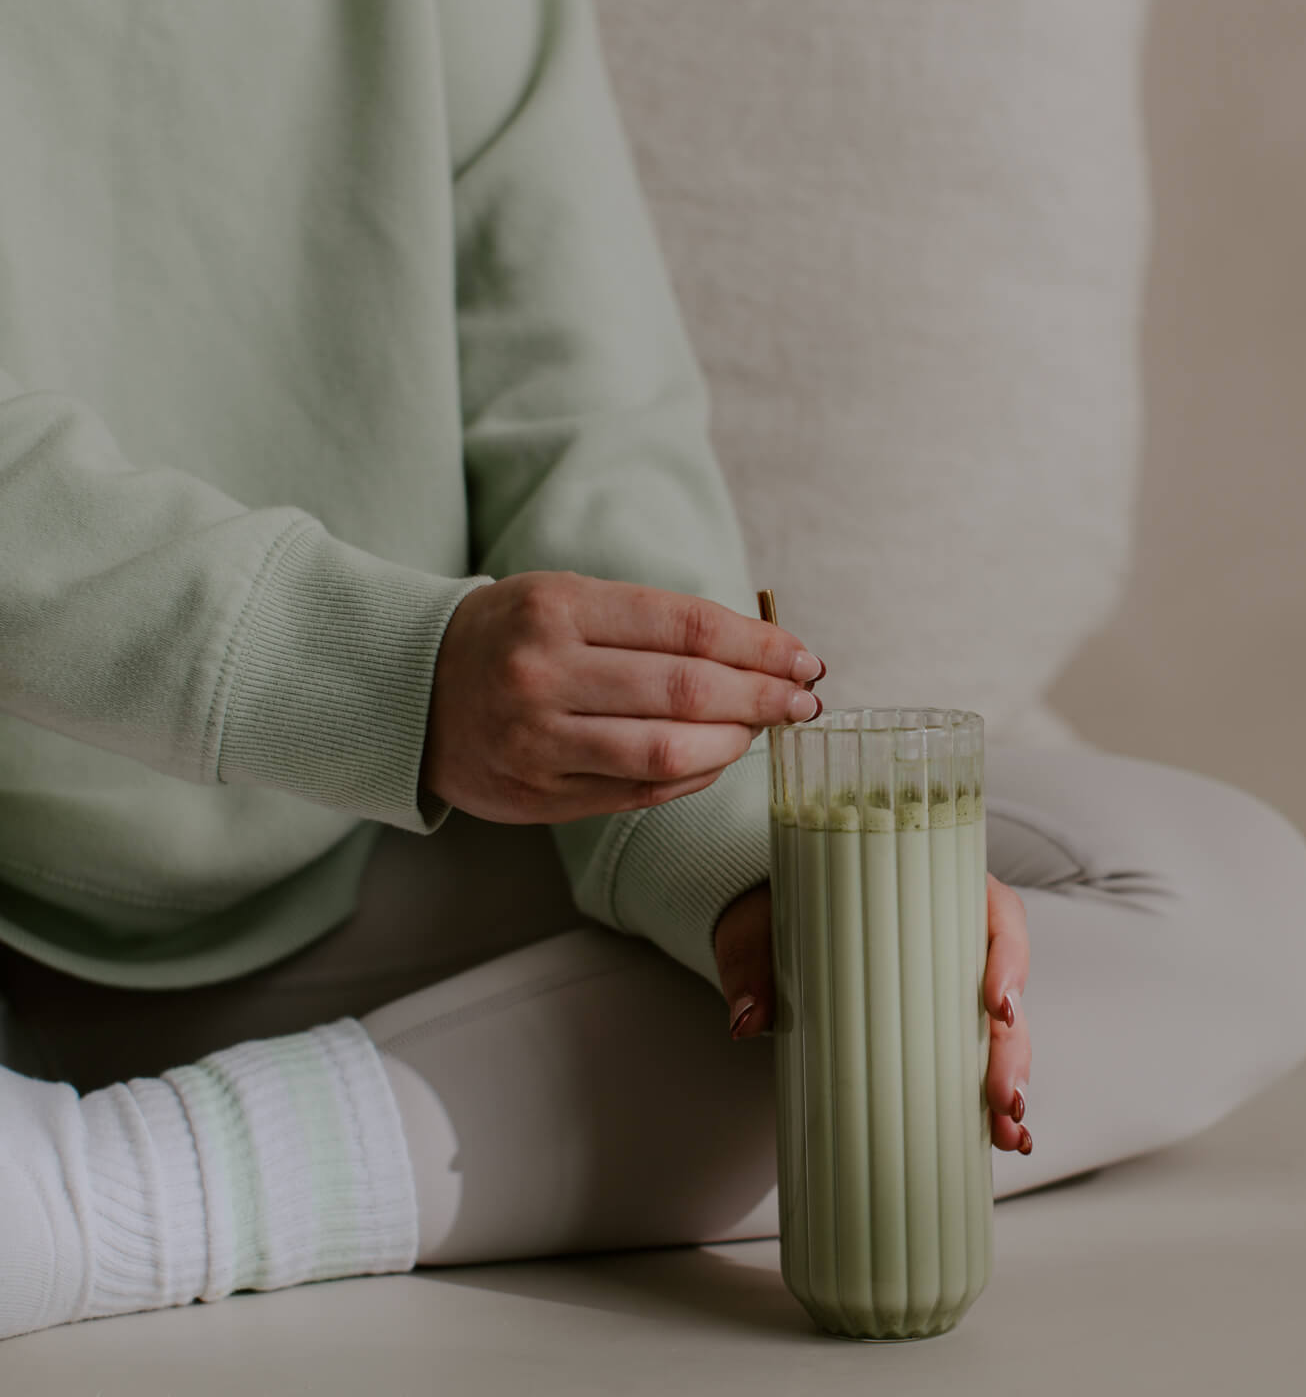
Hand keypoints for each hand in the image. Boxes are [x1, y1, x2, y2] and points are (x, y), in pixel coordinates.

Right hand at [421, 571, 823, 822]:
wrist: (410, 689)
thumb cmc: (510, 636)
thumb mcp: (567, 599)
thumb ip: (653, 624)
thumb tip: (761, 652)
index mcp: (556, 609)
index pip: (686, 627)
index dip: (758, 645)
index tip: (804, 657)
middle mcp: (543, 675)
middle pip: (687, 690)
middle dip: (762, 696)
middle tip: (802, 699)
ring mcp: (537, 741)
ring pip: (667, 751)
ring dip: (734, 743)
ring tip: (761, 730)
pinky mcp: (536, 797)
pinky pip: (639, 793)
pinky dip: (693, 778)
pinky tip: (718, 759)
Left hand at [714, 872, 1032, 1155]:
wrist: (760, 926)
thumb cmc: (773, 914)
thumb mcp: (758, 933)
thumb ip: (751, 966)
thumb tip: (748, 1019)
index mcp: (932, 894)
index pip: (995, 914)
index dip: (1009, 959)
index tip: (997, 1005)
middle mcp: (953, 938)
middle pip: (1007, 989)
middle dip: (1012, 1049)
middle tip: (1003, 1096)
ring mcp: (949, 985)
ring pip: (1001, 1032)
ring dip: (1010, 1081)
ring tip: (1007, 1129)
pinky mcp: (936, 1025)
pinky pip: (977, 1057)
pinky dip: (992, 1097)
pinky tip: (1003, 1135)